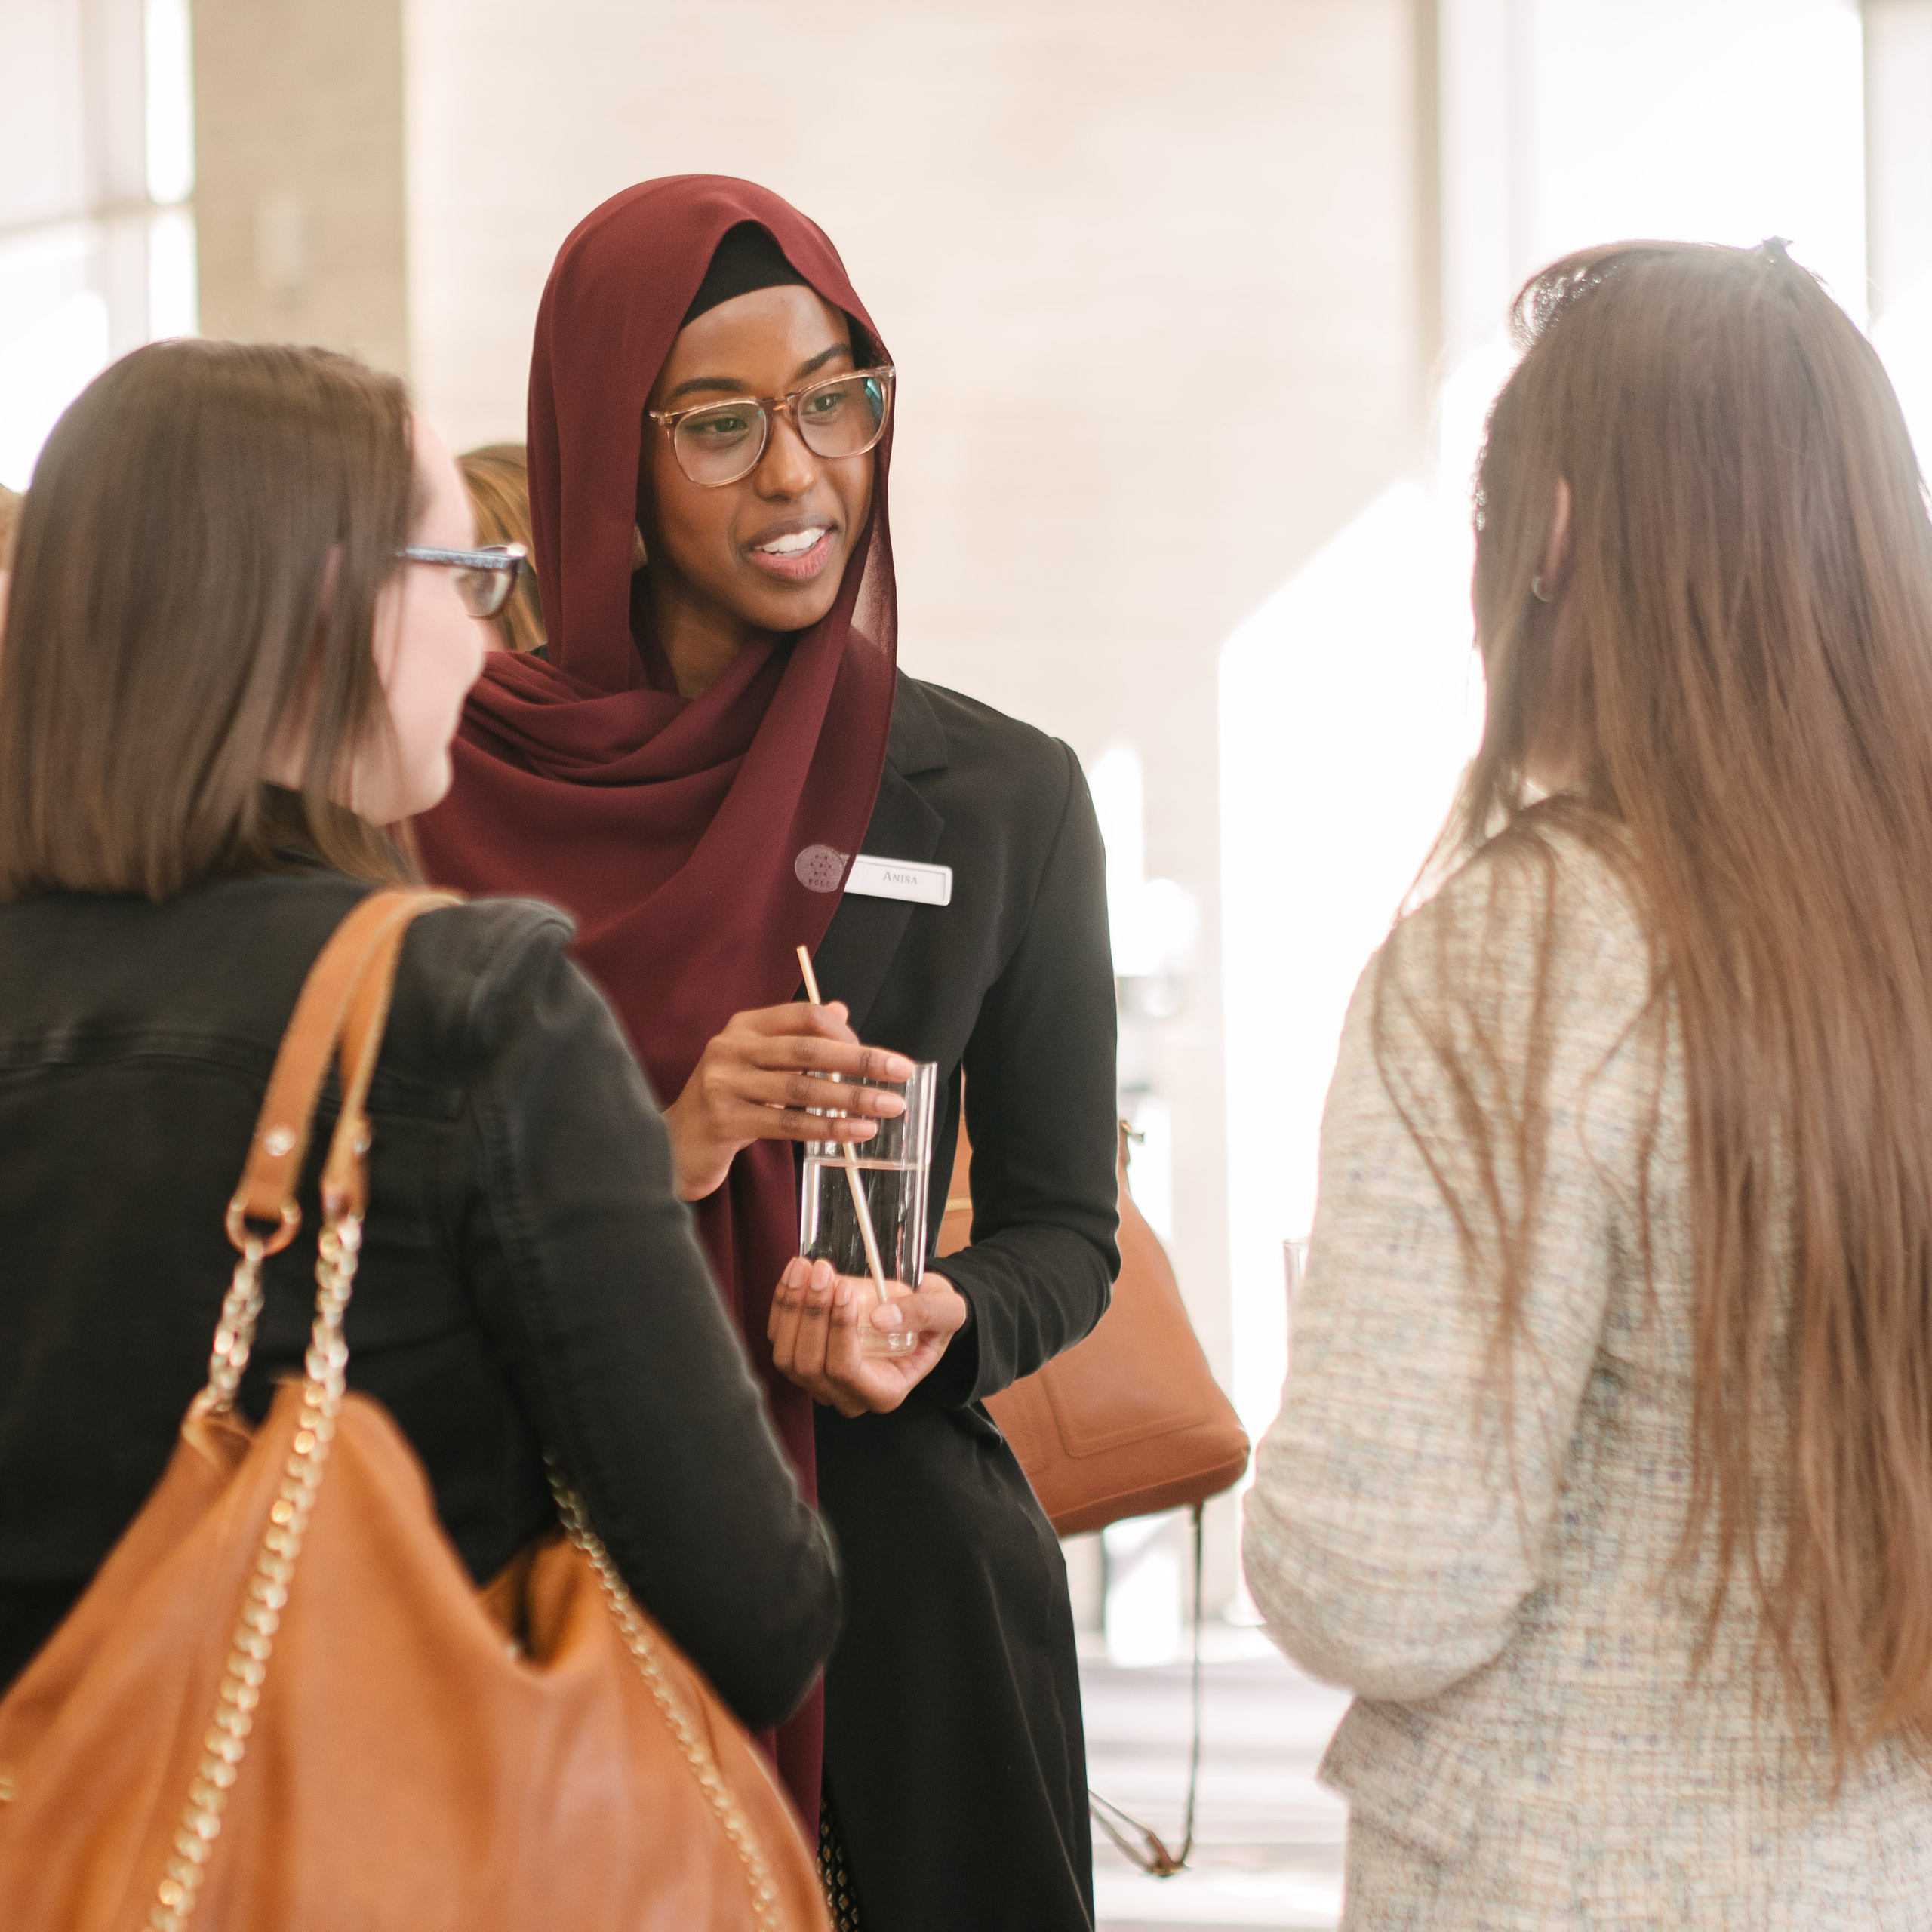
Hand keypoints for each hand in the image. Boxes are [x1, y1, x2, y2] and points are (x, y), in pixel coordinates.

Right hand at [661, 1001, 913, 1201]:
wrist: (674, 1146)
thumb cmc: (727, 1103)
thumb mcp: (759, 1064)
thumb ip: (796, 1039)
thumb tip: (841, 1011)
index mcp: (744, 1026)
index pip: (804, 1016)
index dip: (845, 1033)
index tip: (878, 1056)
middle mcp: (731, 1047)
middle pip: (807, 1048)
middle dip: (861, 1060)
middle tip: (901, 1070)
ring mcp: (724, 1082)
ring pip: (800, 1087)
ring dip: (852, 1097)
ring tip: (889, 1106)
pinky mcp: (724, 1119)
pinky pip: (787, 1123)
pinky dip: (828, 1127)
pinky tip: (857, 1131)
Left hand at [767, 1259, 968, 1416]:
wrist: (917, 1312)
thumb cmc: (932, 1316)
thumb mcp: (946, 1311)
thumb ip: (923, 1314)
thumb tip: (881, 1319)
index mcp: (885, 1391)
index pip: (847, 1371)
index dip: (839, 1330)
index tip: (845, 1289)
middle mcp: (848, 1396)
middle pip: (810, 1366)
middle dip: (812, 1313)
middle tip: (823, 1270)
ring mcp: (820, 1382)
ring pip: (787, 1358)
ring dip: (792, 1308)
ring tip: (806, 1268)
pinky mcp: (802, 1360)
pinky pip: (779, 1340)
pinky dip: (782, 1305)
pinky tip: (796, 1274)